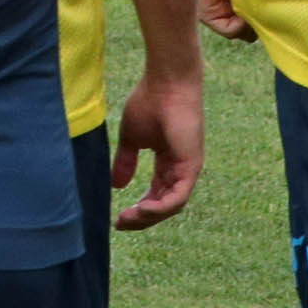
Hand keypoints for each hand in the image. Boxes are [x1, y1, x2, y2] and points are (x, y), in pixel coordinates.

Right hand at [111, 73, 203, 230]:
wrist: (165, 82)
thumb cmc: (149, 102)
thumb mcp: (131, 138)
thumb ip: (125, 161)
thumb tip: (116, 185)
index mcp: (168, 163)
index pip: (156, 194)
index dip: (139, 208)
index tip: (118, 217)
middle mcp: (180, 169)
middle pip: (163, 205)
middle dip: (141, 218)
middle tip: (120, 224)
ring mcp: (188, 169)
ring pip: (171, 206)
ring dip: (148, 216)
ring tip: (127, 219)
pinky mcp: (191, 167)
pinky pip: (177, 197)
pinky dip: (160, 207)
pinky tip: (142, 210)